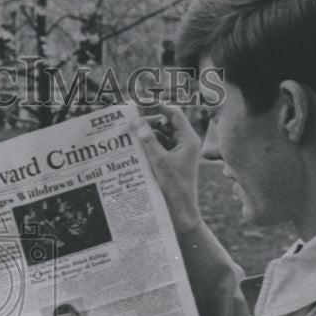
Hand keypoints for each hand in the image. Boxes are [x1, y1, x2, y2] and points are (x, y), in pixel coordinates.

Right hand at [137, 103, 203, 236]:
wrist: (180, 213)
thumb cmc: (174, 188)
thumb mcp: (159, 162)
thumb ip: (148, 140)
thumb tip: (137, 122)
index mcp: (188, 139)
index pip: (173, 114)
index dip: (157, 105)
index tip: (141, 102)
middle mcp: (184, 143)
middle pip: (164, 124)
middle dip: (147, 123)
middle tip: (128, 122)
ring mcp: (177, 153)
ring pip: (159, 137)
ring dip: (144, 136)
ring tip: (127, 136)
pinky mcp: (169, 162)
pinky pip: (157, 149)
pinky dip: (146, 147)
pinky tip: (132, 149)